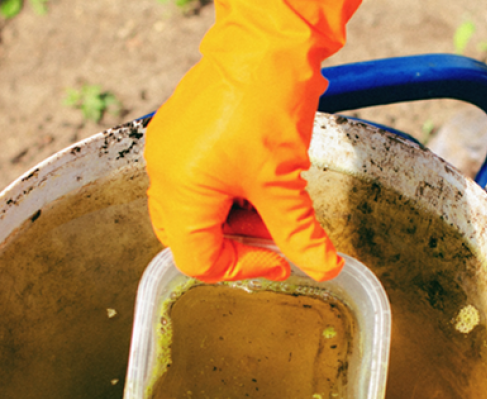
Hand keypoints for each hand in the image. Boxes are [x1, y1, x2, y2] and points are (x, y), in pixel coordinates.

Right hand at [143, 0, 359, 282]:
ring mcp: (167, 151)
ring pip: (192, 210)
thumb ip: (299, 234)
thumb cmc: (268, 103)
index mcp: (180, 189)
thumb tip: (324, 269)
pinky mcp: (178, 135)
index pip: (198, 259)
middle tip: (273, 232)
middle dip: (234, 242)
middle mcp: (162, 172)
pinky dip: (224, 192)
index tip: (279, 260)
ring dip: (232, 217)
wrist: (266, 42)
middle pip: (188, 237)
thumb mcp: (285, 181)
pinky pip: (193, 180)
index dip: (242, 268)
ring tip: (271, 199)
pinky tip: (256, 177)